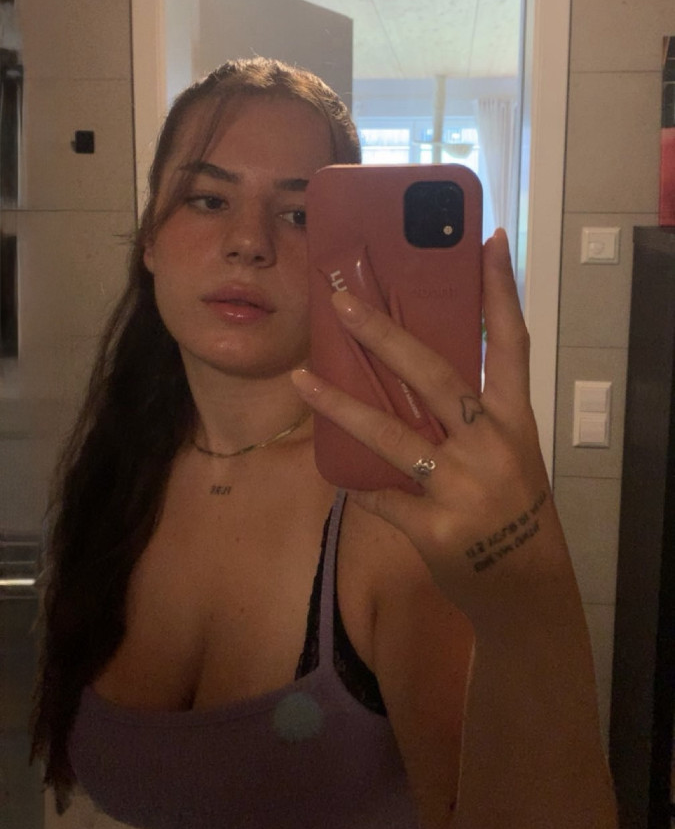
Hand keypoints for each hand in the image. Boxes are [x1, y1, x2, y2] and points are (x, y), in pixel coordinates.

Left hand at [292, 229, 561, 621]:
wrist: (525, 587)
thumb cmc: (511, 508)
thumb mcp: (509, 453)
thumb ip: (471, 415)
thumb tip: (411, 366)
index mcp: (515, 421)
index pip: (511, 344)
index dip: (501, 291)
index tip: (486, 241)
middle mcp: (492, 447)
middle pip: (434, 377)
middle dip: (385, 336)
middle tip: (342, 302)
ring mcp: (464, 489)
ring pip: (392, 436)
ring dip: (342, 405)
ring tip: (301, 379)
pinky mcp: (436, 529)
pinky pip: (379, 496)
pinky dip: (353, 483)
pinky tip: (329, 469)